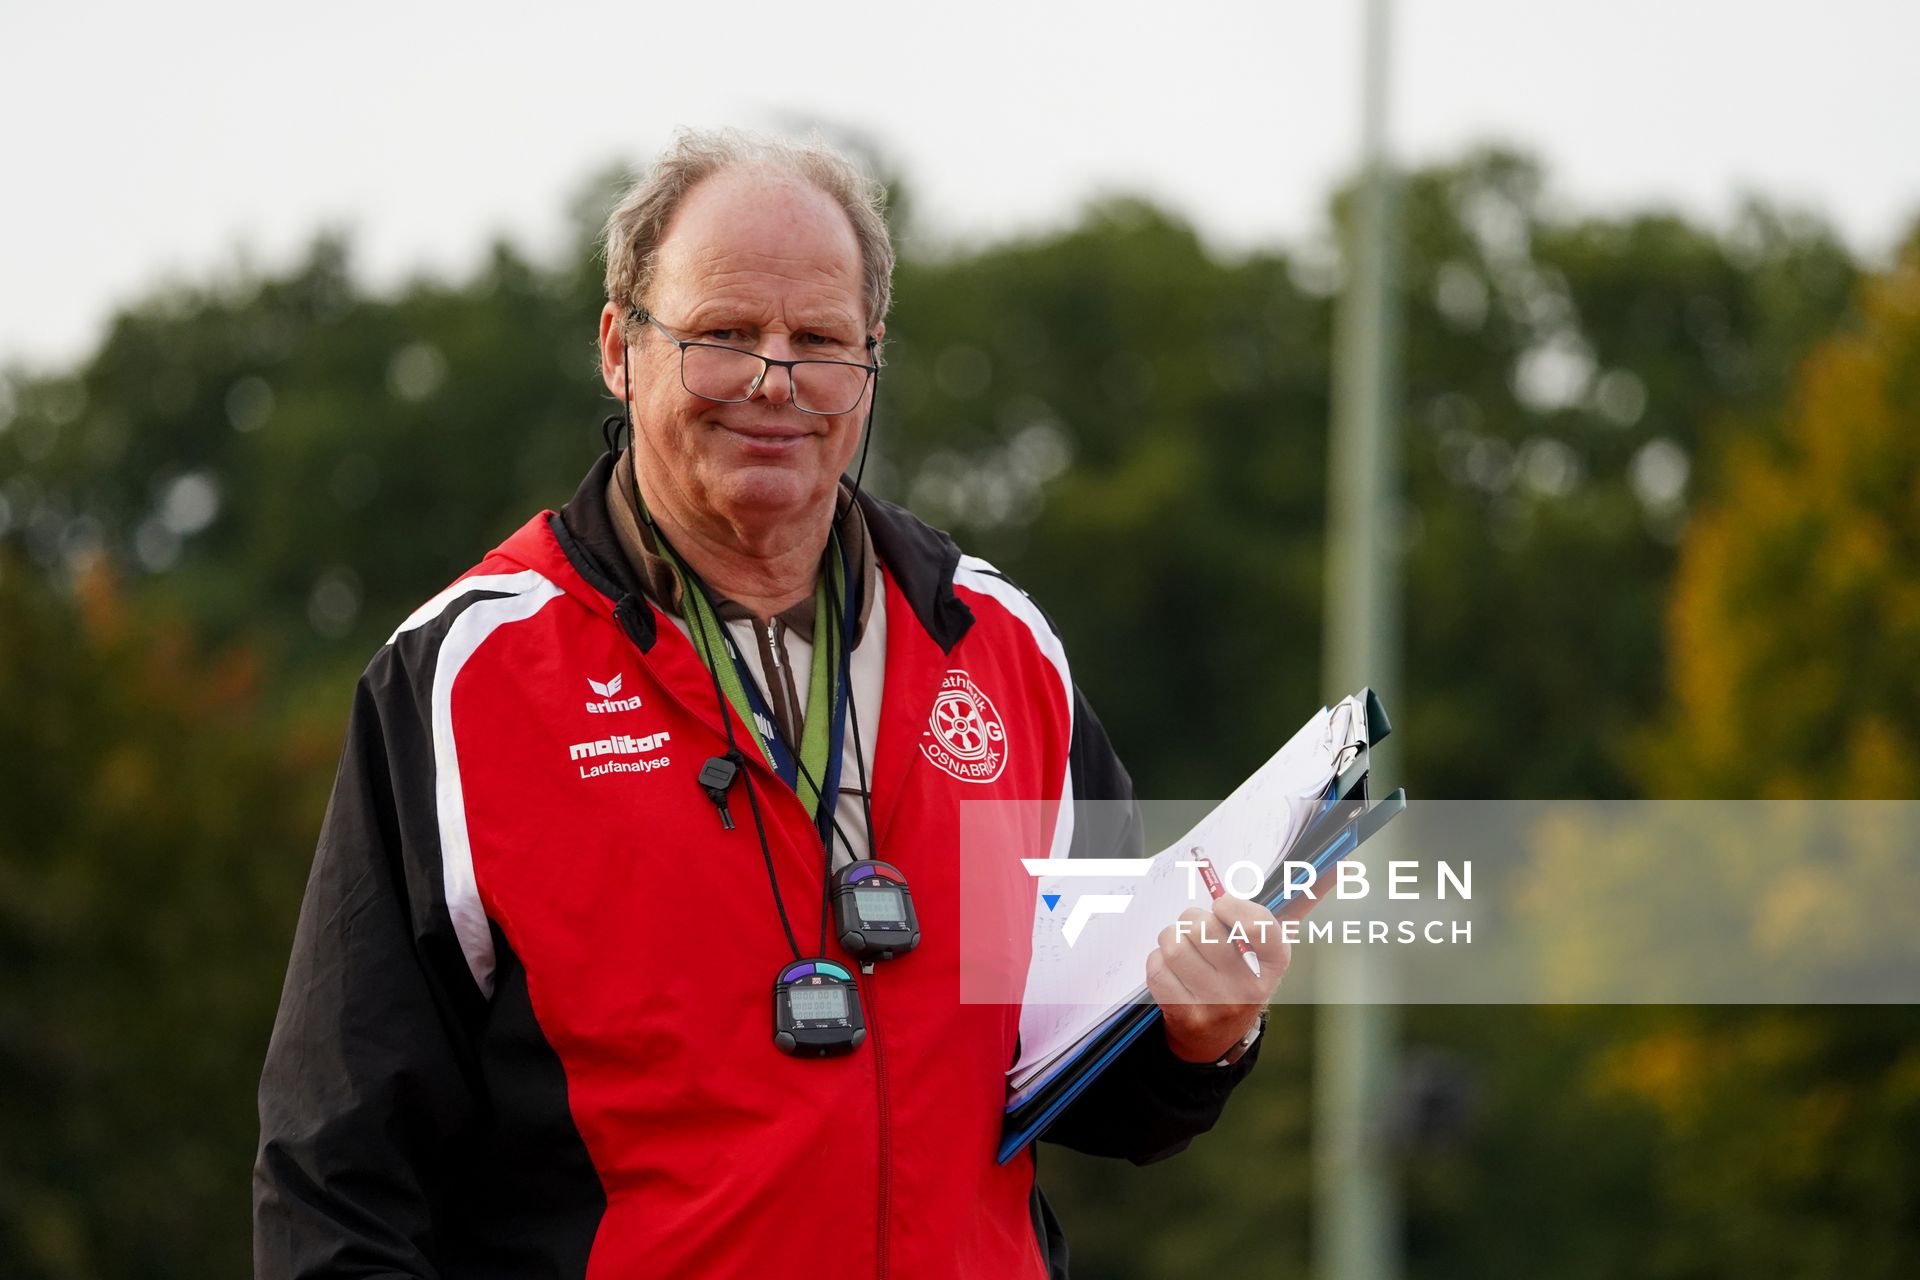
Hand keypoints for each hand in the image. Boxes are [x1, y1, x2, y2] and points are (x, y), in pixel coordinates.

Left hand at [1146, 895, 1288, 1063]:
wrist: (1219, 1036)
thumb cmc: (1241, 974)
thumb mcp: (1267, 948)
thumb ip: (1285, 910)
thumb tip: (1334, 870)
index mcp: (1274, 963)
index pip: (1258, 925)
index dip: (1232, 907)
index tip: (1221, 905)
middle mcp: (1249, 987)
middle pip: (1203, 927)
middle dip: (1191, 917)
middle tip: (1195, 927)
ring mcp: (1216, 1005)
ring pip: (1174, 945)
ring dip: (1171, 937)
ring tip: (1182, 946)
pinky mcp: (1184, 1015)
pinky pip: (1157, 967)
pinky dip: (1158, 959)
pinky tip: (1172, 968)